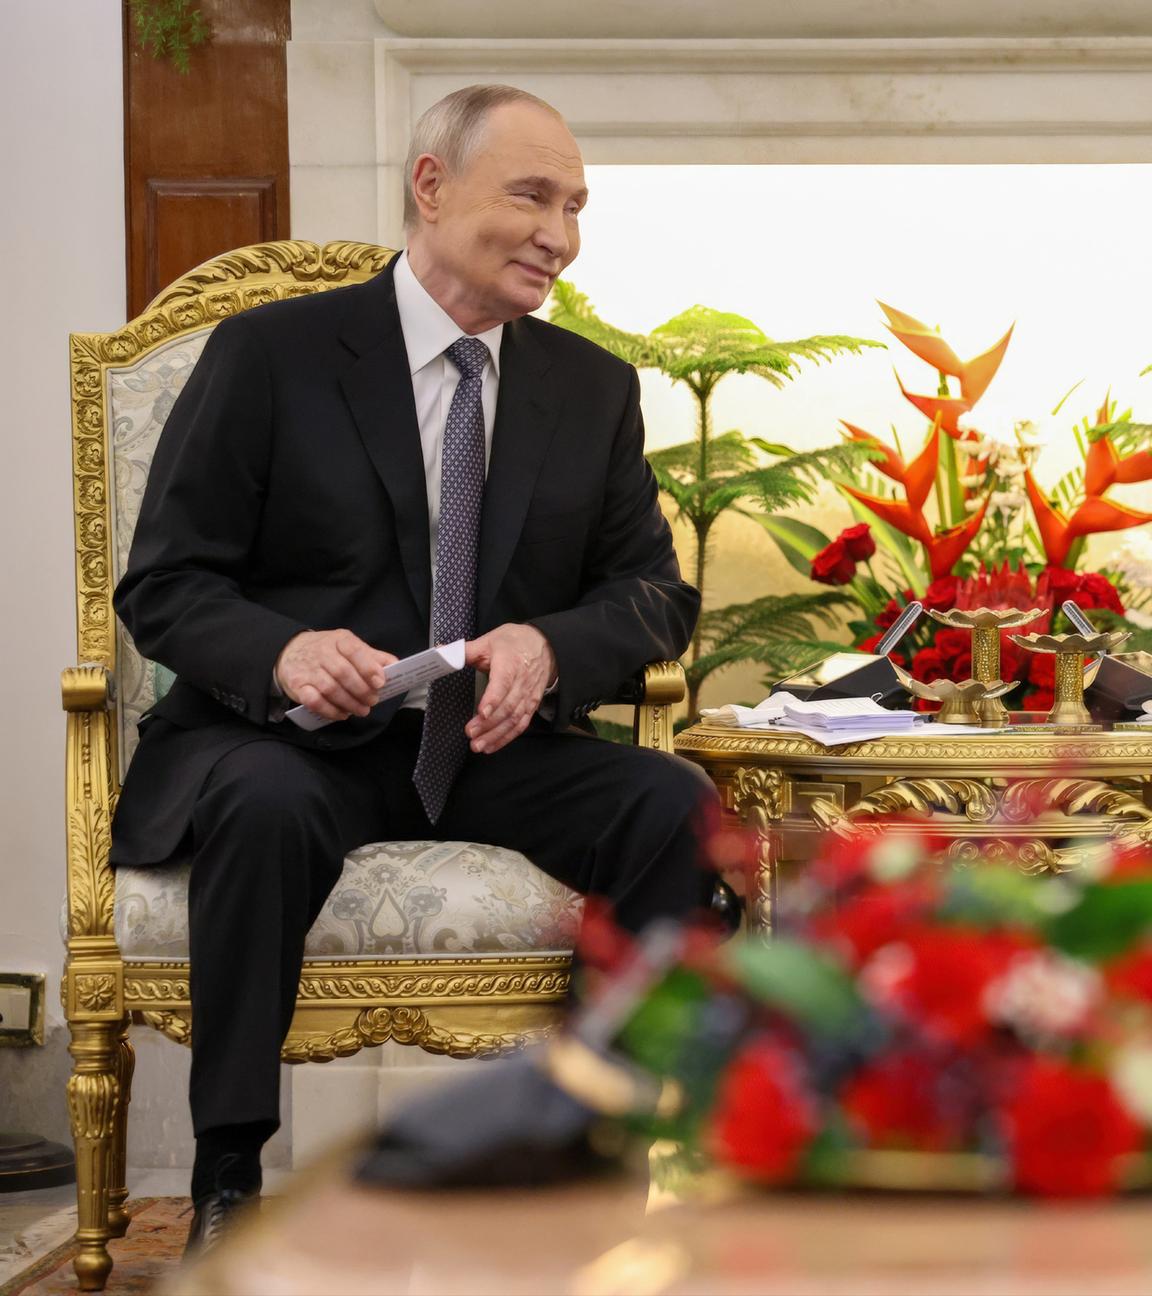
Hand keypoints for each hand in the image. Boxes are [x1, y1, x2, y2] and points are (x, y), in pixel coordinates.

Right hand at [275, 630, 396, 721]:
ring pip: (330, 688)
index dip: (368, 667)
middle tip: (372, 701)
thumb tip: (394, 665)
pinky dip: (330, 710)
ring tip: (361, 710)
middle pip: (343, 673)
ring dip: (349, 703)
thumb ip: (372, 656)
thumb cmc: (327, 651)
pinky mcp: (297, 685)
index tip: (380, 682)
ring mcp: (308, 669)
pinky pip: (314, 701)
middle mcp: (322, 652)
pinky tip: (342, 714)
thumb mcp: (348, 646)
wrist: (289, 651)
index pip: (354, 650)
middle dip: (361, 690)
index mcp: (339, 640)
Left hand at [464, 624, 556, 753]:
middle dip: (489, 723)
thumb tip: (440, 652)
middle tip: (470, 733)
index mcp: (510, 663)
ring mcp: (528, 696)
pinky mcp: (531, 705)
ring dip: (496, 735)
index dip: (492, 699)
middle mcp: (521, 682)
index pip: (503, 683)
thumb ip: (464, 650)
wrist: (544, 645)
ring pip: (514, 719)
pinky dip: (507, 737)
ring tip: (478, 745)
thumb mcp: (489, 641)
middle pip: (507, 706)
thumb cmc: (515, 642)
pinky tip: (492, 746)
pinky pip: (521, 724)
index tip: (481, 712)